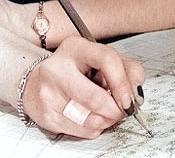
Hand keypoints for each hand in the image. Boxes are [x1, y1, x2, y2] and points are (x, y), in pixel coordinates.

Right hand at [20, 36, 144, 137]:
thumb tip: (136, 90)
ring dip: (106, 121)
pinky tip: (92, 118)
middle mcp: (58, 68)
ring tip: (108, 114)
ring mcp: (49, 93)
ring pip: (87, 118)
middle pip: (94, 96)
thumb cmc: (73, 68)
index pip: (107, 59)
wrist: (35, 81)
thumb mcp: (98, 58)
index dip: (123, 82)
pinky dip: (93, 128)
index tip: (130, 98)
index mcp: (76, 48)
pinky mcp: (46, 116)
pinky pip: (79, 130)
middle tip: (122, 111)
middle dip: (114, 109)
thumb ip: (124, 68)